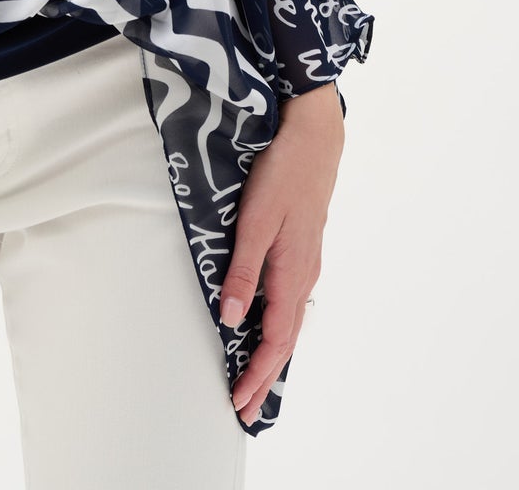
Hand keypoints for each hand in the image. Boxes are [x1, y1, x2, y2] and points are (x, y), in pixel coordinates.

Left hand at [219, 82, 344, 426]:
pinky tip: (270, 329)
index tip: (240, 402)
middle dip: (264, 377)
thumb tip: (233, 319)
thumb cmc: (282, 174)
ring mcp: (305, 263)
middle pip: (284, 340)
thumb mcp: (256, 222)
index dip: (257, 373)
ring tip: (256, 381)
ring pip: (289, 322)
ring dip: (271, 356)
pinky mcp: (301, 249)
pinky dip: (279, 328)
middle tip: (246, 410)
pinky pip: (291, 302)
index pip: (275, 340)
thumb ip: (244, 271)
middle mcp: (303, 275)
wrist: (313, 136)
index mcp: (292, 274)